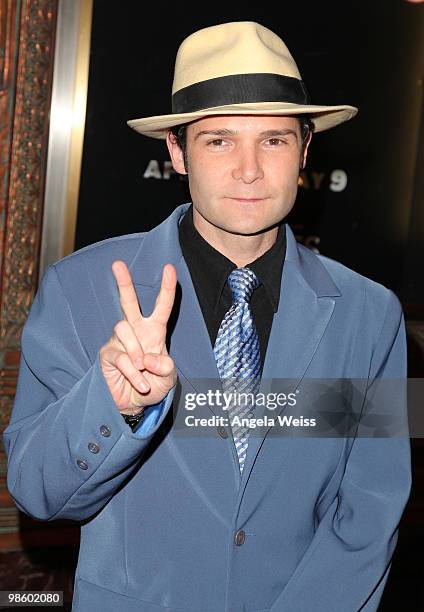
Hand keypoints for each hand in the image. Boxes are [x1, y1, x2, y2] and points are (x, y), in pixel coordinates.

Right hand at [99, 260, 177, 414]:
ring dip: (136, 351)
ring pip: (123, 329)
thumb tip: (149, 358)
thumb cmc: (154, 385)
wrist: (134, 405)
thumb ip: (165, 367)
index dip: (166, 288)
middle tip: (117, 265)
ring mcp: (119, 341)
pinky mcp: (108, 354)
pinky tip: (140, 383)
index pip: (162, 307)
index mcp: (154, 331)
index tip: (170, 268)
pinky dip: (132, 372)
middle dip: (123, 283)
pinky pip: (119, 356)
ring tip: (143, 370)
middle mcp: (135, 331)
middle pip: (128, 302)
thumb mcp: (168, 377)